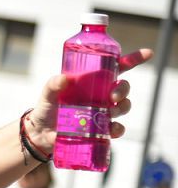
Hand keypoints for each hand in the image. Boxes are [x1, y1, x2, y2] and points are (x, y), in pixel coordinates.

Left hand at [25, 48, 153, 150]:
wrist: (41, 132)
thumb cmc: (46, 108)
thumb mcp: (48, 94)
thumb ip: (53, 85)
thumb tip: (63, 79)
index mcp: (92, 81)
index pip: (116, 67)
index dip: (133, 60)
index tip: (147, 54)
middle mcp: (101, 95)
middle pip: (123, 87)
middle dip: (124, 89)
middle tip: (114, 96)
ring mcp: (102, 112)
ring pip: (123, 107)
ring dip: (123, 107)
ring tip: (111, 111)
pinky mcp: (100, 128)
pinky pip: (116, 128)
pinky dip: (117, 129)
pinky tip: (112, 129)